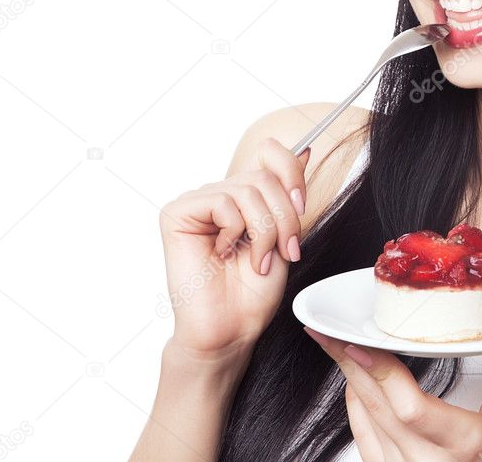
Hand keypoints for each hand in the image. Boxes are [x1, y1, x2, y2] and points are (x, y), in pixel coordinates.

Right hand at [157, 138, 310, 359]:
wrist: (230, 331)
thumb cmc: (253, 293)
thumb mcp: (284, 237)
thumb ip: (288, 194)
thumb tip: (305, 150)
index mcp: (244, 198)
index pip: (269, 152)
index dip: (291, 172)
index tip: (302, 206)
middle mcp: (219, 194)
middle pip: (264, 177)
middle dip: (285, 218)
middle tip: (285, 252)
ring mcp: (197, 203)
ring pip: (248, 189)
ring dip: (265, 231)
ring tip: (257, 262)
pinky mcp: (177, 213)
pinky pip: (222, 202)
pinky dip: (235, 232)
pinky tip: (223, 254)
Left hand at [304, 327, 481, 461]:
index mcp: (461, 444)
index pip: (409, 407)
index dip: (379, 374)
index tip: (356, 343)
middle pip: (377, 406)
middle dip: (350, 363)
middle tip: (328, 329)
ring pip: (365, 420)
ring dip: (350, 379)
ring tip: (334, 344)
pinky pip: (363, 438)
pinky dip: (356, 404)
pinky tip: (354, 381)